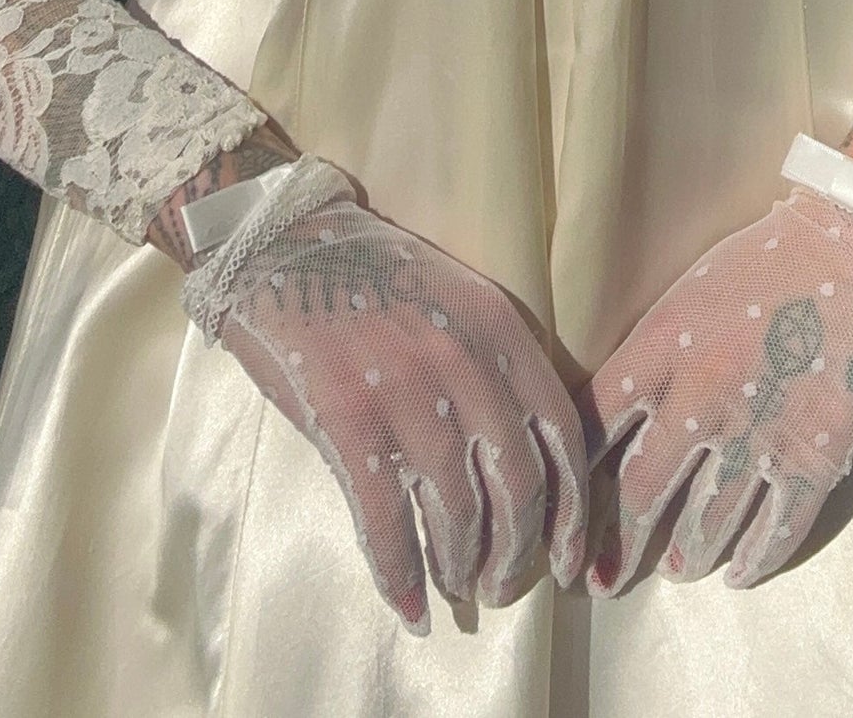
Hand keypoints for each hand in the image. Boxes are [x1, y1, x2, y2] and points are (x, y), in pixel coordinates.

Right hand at [191, 161, 587, 632]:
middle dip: (516, 554)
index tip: (567, 559)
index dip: (570, 511)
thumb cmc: (370, 278)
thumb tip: (520, 464)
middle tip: (501, 586)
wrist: (281, 244)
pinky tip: (407, 607)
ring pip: (458, 513)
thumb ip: (493, 366)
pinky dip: (400, 576)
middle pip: (517, 487)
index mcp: (498, 330)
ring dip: (460, 567)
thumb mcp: (455, 300)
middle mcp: (463, 362)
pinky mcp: (348, 420)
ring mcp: (405, 392)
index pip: (560, 437)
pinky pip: (386, 522)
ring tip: (457, 590)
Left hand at [579, 183, 852, 595]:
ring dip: (686, 556)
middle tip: (604, 577)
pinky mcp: (815, 456)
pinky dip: (754, 560)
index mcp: (662, 347)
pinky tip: (738, 575)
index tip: (565, 505)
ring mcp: (759, 434)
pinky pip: (775, 529)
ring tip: (677, 569)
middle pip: (641, 493)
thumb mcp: (691, 290)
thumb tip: (633, 410)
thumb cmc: (772, 257)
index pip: (594, 423)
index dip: (574, 473)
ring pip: (704, 524)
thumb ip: (657, 350)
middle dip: (619, 545)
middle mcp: (700, 399)